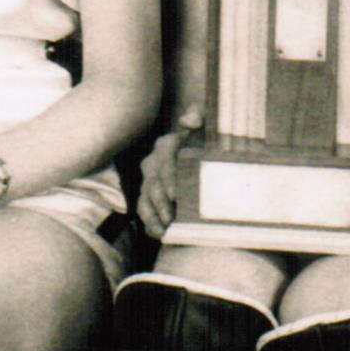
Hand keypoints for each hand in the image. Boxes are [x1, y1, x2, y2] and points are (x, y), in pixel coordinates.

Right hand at [136, 118, 197, 238]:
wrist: (202, 152)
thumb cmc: (205, 138)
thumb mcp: (204, 124)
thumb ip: (198, 116)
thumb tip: (191, 120)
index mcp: (165, 146)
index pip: (164, 162)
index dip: (168, 179)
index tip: (175, 195)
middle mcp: (153, 163)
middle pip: (153, 185)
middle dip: (160, 203)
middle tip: (171, 218)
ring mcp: (149, 182)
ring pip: (145, 200)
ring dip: (153, 217)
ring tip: (164, 231)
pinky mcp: (149, 197)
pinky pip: (145, 211)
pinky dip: (151, 224)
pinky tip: (160, 234)